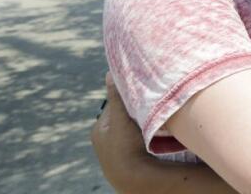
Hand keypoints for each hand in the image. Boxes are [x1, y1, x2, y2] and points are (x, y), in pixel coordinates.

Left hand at [90, 73, 146, 189]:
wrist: (132, 177)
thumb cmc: (124, 147)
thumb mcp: (120, 118)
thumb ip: (117, 97)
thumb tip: (109, 72)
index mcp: (99, 128)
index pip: (114, 104)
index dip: (127, 97)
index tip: (140, 90)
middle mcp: (104, 138)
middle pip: (121, 115)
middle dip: (132, 108)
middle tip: (147, 103)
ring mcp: (115, 148)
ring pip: (128, 126)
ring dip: (138, 120)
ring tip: (149, 117)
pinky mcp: (127, 155)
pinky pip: (134, 137)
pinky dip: (141, 132)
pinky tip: (150, 132)